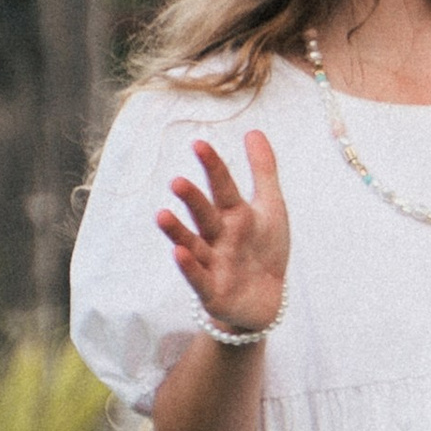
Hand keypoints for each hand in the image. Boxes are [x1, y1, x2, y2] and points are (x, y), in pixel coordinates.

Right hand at [158, 134, 289, 332]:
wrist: (264, 300)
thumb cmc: (263, 251)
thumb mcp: (270, 209)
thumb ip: (263, 171)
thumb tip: (254, 130)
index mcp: (234, 215)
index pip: (222, 186)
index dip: (213, 167)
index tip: (199, 143)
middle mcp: (219, 236)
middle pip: (204, 215)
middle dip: (192, 200)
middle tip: (177, 182)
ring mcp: (213, 264)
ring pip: (193, 244)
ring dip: (178, 232)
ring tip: (161, 215)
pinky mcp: (212, 291)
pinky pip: (199, 278)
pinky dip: (189, 267)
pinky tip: (178, 252)